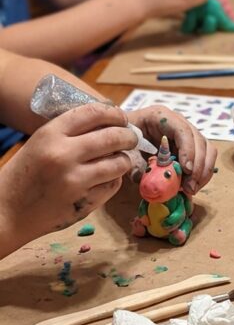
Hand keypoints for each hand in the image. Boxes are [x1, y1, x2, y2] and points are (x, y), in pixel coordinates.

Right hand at [0, 104, 136, 255]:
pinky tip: (108, 178)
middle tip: (131, 137)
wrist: (7, 211)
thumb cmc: (24, 174)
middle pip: (112, 137)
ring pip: (118, 163)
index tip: (121, 118)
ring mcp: (76, 181)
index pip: (93, 113)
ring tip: (121, 158)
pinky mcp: (85, 203)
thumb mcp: (40, 143)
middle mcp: (64, 155)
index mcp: (50, 134)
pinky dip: (114, 180)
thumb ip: (69, 132)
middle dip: (128, 135)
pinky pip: (112, 186)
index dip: (114, 113)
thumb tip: (107, 122)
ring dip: (124, 159)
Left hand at [128, 105, 216, 195]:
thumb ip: (137, 167)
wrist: (118, 139)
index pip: (182, 130)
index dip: (188, 150)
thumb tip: (157, 185)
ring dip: (203, 172)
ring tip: (191, 189)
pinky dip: (202, 174)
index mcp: (159, 116)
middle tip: (189, 188)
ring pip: (207, 150)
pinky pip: (204, 158)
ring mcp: (185, 133)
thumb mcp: (124, 152)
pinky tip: (191, 187)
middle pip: (199, 140)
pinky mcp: (189, 146)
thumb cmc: (120, 142)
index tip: (186, 170)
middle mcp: (177, 122)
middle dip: (198, 166)